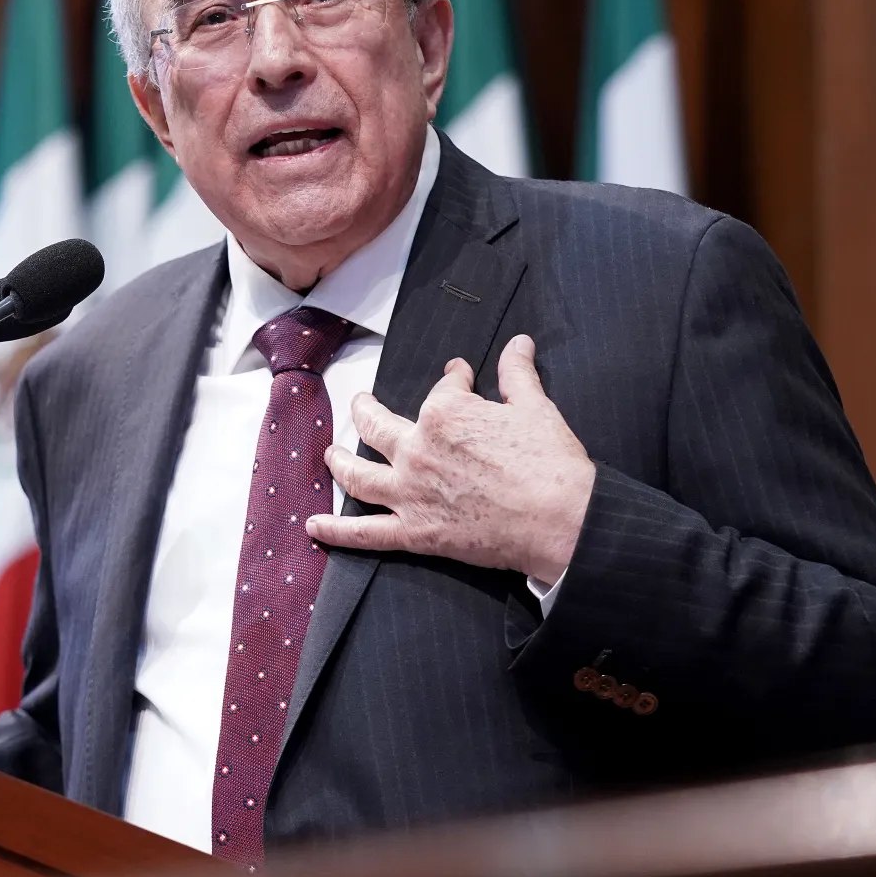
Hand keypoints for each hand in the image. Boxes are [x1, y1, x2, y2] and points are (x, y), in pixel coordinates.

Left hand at [306, 335, 594, 582]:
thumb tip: (519, 343)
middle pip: (377, 426)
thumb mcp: (535, 407)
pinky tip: (313, 527)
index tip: (458, 377)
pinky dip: (336, 531)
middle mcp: (416, 449)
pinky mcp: (415, 532)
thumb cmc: (552, 463)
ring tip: (329, 454)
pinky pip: (365, 533)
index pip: (441, 390)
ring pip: (358, 475)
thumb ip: (518, 373)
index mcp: (444, 413)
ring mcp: (410, 492)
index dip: (452, 381)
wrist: (561, 519)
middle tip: (361, 404)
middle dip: (366, 410)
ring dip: (338, 462)